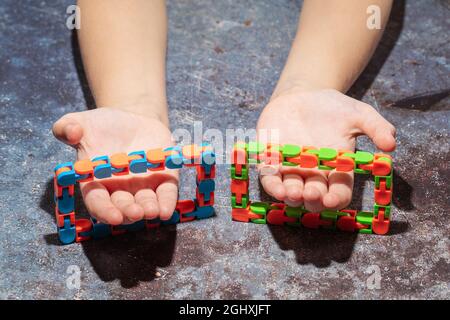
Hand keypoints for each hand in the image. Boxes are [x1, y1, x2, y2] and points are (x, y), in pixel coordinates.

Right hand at [53, 108, 177, 224]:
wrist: (133, 120)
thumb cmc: (102, 125)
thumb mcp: (81, 122)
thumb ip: (67, 127)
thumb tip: (71, 132)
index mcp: (96, 182)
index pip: (98, 203)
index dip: (105, 211)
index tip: (113, 216)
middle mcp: (120, 190)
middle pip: (124, 207)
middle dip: (129, 212)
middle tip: (135, 212)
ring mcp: (143, 186)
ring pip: (146, 203)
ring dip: (149, 209)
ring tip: (152, 211)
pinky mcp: (164, 178)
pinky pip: (166, 194)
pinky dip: (167, 202)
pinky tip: (166, 211)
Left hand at [256, 88, 395, 211]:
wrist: (303, 95)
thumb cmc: (333, 108)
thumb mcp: (359, 114)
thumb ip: (376, 127)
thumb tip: (391, 145)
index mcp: (336, 169)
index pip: (339, 191)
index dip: (336, 199)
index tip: (332, 199)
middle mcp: (313, 174)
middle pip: (314, 196)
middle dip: (313, 199)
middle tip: (311, 194)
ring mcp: (291, 169)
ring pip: (291, 191)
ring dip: (292, 196)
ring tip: (293, 193)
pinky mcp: (271, 160)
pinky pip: (270, 178)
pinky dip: (273, 186)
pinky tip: (277, 189)